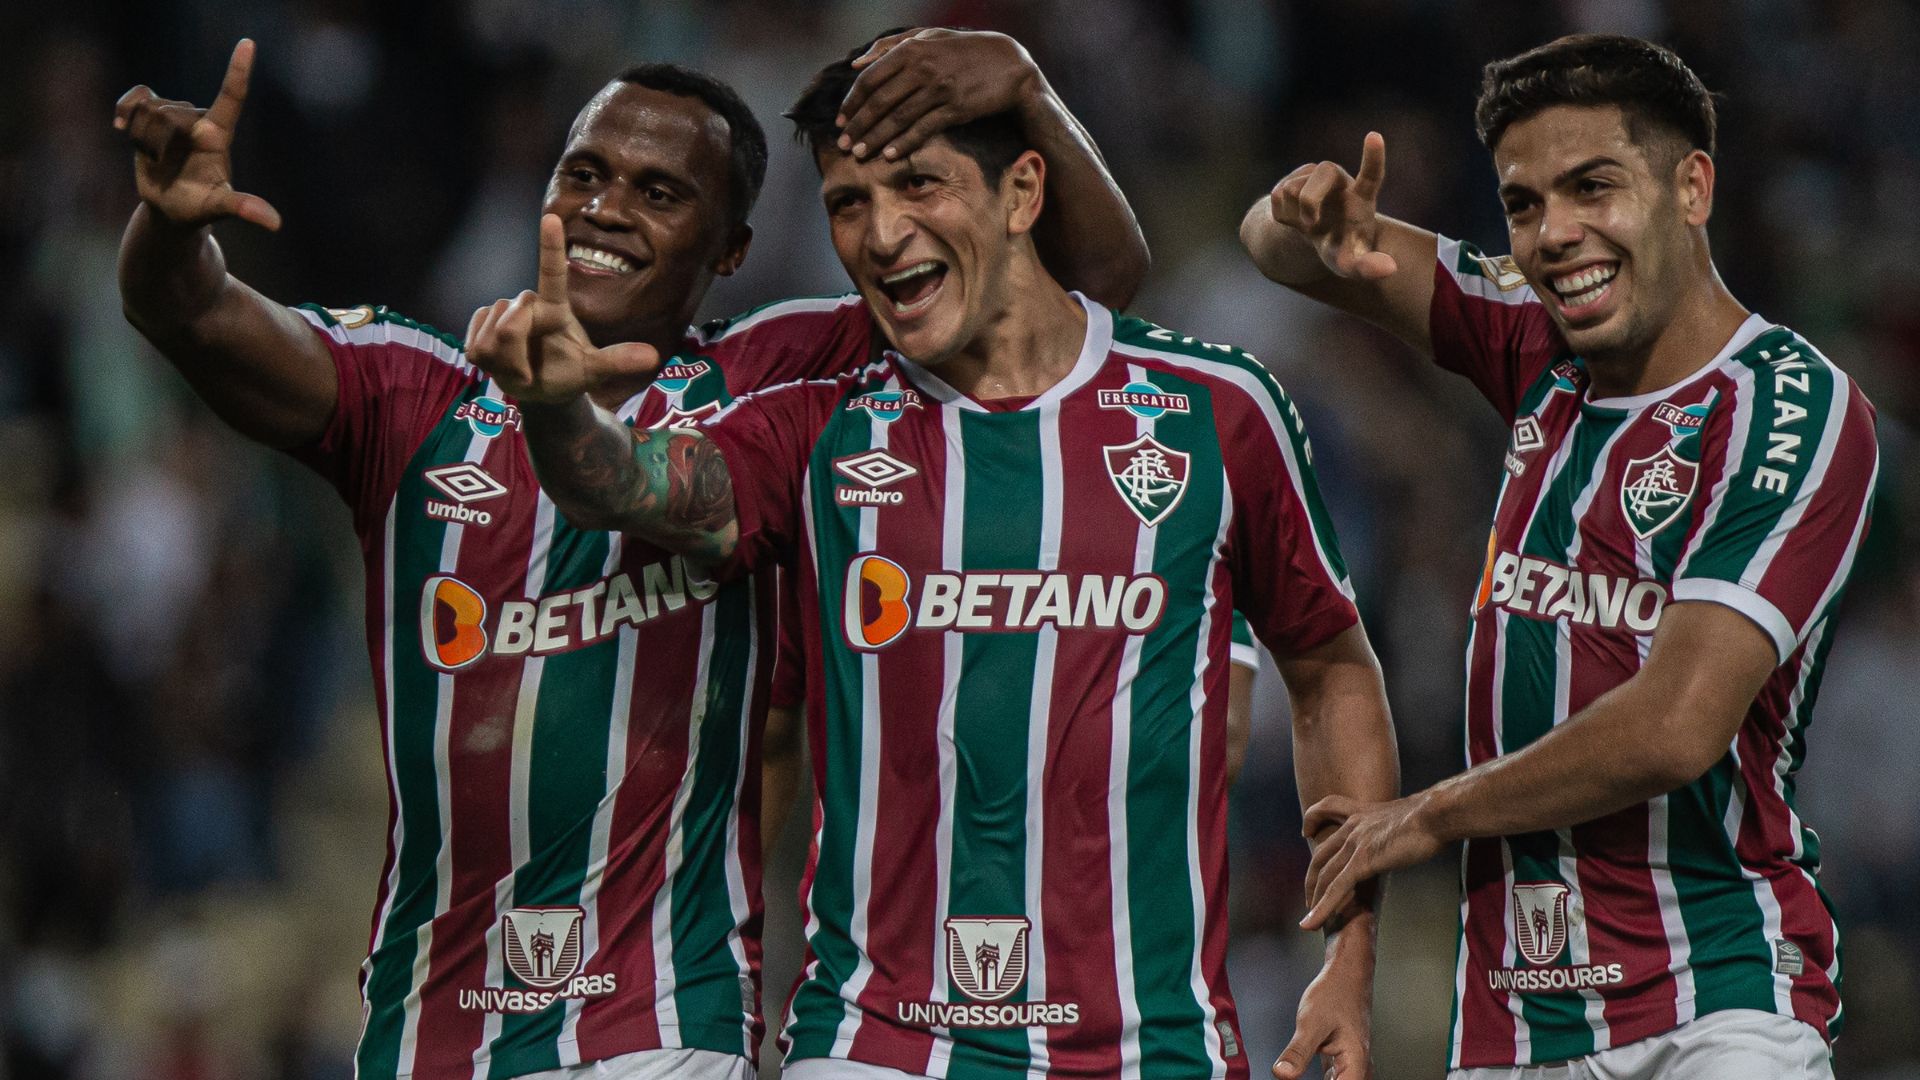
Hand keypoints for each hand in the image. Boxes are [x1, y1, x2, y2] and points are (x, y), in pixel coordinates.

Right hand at [114, 39, 281, 230]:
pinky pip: (135, 99)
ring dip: (143, 139)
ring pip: (150, 110)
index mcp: (219, 136)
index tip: (248, 44)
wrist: (169, 209)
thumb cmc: (197, 208)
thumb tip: (275, 223)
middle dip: (158, 142)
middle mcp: (198, 120)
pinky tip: (120, 128)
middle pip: (171, 112)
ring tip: (154, 160)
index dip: (238, 71)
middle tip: (163, 165)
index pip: (232, 97)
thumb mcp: (218, 208)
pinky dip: (125, 110)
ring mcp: (174, 116)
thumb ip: (242, 208)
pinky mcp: (150, 115)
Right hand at [464, 214, 657, 404]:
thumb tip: (653, 356)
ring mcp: (501, 312)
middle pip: (512, 322)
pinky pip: (476, 344)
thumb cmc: (569, 374)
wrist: (539, 389)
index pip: (553, 272)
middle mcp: (528, 303)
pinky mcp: (480, 324)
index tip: (551, 217)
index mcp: (556, 307)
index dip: (550, 246)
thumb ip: (617, 361)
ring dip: (504, 362)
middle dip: (516, 353)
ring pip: (493, 336)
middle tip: (529, 374)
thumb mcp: (594, 372)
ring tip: (519, 370)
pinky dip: (488, 363)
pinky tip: (499, 365)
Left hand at [835, 28, 1039, 160]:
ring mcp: (940, 89)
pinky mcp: (956, 109)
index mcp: (912, 49)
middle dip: (858, 125)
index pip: (871, 79)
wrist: (1009, 64)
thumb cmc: (964, 50)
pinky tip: (890, 155)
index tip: (841, 120)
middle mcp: (924, 68)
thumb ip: (891, 46)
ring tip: (860, 154)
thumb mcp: (929, 37)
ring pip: (899, 118)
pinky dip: (904, 143)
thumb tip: (857, 63)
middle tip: (844, 144)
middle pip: (880, 102)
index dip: (852, 102)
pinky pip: (923, 129)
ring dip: (876, 139)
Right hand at [1267, 132, 1395, 280]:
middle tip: (1309, 224)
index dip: (1373, 156)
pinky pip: (1277, 197)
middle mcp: (1340, 179)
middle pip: (1322, 172)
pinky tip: (1294, 219)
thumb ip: (1368, 267)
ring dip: (1294, 215)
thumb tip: (1389, 269)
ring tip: (1307, 225)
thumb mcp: (1351, 263)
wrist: (1313, 237)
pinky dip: (1282, 216)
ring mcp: (1315, 176)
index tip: (1374, 136)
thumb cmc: (1339, 247)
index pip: (1372, 173)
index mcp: (1362, 196)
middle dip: (1309, 199)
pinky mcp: (1292, 179)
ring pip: (1292, 188)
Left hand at [1273, 944, 1373, 1079]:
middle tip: (1294, 1073)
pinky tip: (1302, 1073)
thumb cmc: (1336, 992)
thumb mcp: (1311, 1022)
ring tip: (1296, 1072)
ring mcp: (1350, 1062)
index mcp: (1355, 1063)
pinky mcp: (1341, 1056)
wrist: (1346, 972)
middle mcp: (1357, 1066)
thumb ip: (1298, 1051)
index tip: (1299, 1079)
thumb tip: (1283, 1074)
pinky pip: (1335, 1078)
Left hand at [1299, 792, 1441, 931]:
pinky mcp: (1361, 861)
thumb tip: (1405, 834)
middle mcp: (1353, 827)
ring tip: (1309, 920)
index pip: (1327, 808)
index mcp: (1362, 812)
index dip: (1313, 820)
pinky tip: (1313, 922)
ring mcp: (1355, 844)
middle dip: (1313, 879)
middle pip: (1321, 854)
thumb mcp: (1408, 815)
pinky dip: (1322, 907)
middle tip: (1310, 899)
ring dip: (1315, 899)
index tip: (1305, 831)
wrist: (1435, 815)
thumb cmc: (1432, 816)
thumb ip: (1396, 826)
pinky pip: (1336, 888)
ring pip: (1326, 875)